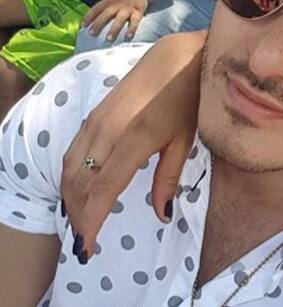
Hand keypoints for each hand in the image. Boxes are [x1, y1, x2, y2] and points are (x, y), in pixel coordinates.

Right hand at [61, 31, 205, 258]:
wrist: (176, 59)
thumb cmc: (187, 101)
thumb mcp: (185, 142)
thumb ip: (169, 178)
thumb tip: (162, 214)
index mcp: (134, 139)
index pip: (103, 189)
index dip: (93, 221)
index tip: (89, 247)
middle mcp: (108, 131)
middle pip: (81, 183)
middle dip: (79, 217)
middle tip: (84, 245)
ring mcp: (96, 122)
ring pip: (71, 168)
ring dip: (70, 200)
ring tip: (79, 225)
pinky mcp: (93, 117)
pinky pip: (73, 153)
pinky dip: (70, 178)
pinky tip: (76, 195)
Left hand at [82, 0, 150, 41]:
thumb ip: (108, 4)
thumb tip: (99, 14)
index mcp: (109, 0)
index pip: (96, 8)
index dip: (89, 16)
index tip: (83, 25)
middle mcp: (116, 5)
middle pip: (105, 15)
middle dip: (98, 24)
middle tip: (92, 34)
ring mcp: (127, 9)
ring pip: (119, 20)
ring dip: (114, 29)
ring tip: (109, 39)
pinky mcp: (138, 11)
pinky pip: (135, 21)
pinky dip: (132, 29)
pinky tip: (128, 36)